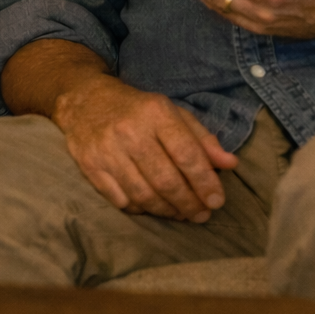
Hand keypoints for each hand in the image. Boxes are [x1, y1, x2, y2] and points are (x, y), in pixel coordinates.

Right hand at [51, 73, 236, 222]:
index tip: (217, 201)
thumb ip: (201, 139)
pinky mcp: (90, 166)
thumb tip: (230, 164)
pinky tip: (153, 207)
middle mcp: (130, 131)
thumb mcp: (172, 112)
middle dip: (189, 203)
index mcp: (155, 113)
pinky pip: (121, 200)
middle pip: (166, 180)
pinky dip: (141, 209)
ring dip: (167, 211)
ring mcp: (107, 150)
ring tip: (181, 214)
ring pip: (144, 194)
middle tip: (202, 214)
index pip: (186, 154)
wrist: (84, 99)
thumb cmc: (136, 108)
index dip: (205, 182)